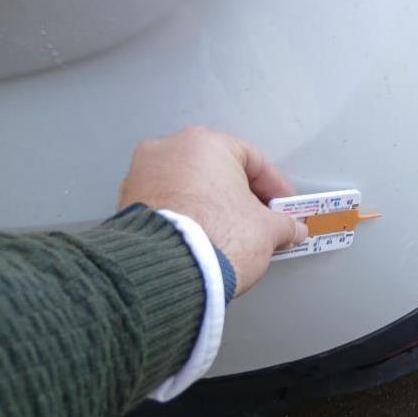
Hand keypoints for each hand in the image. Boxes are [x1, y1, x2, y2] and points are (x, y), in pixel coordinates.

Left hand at [118, 127, 307, 295]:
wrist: (168, 272)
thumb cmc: (216, 238)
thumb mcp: (268, 231)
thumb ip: (284, 225)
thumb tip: (290, 229)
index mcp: (206, 144)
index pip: (253, 161)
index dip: (275, 188)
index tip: (284, 208)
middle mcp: (169, 149)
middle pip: (218, 172)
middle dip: (241, 198)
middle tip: (260, 221)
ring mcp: (142, 175)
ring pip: (190, 187)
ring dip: (212, 207)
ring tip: (231, 234)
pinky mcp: (127, 203)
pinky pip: (168, 204)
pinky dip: (187, 217)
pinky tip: (202, 240)